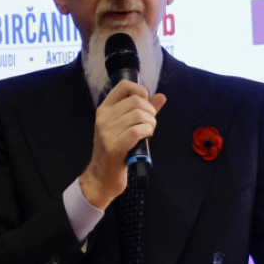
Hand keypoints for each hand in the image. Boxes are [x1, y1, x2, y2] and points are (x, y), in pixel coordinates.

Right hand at [79, 80, 166, 208]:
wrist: (101, 177)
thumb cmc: (115, 151)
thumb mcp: (125, 127)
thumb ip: (143, 111)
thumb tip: (161, 97)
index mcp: (104, 109)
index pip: (124, 85)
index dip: (141, 91)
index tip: (145, 105)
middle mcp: (103, 117)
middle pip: (136, 101)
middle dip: (150, 111)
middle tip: (150, 124)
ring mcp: (107, 132)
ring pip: (139, 115)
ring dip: (150, 123)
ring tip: (148, 132)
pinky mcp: (114, 146)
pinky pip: (137, 130)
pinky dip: (147, 132)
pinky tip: (146, 138)